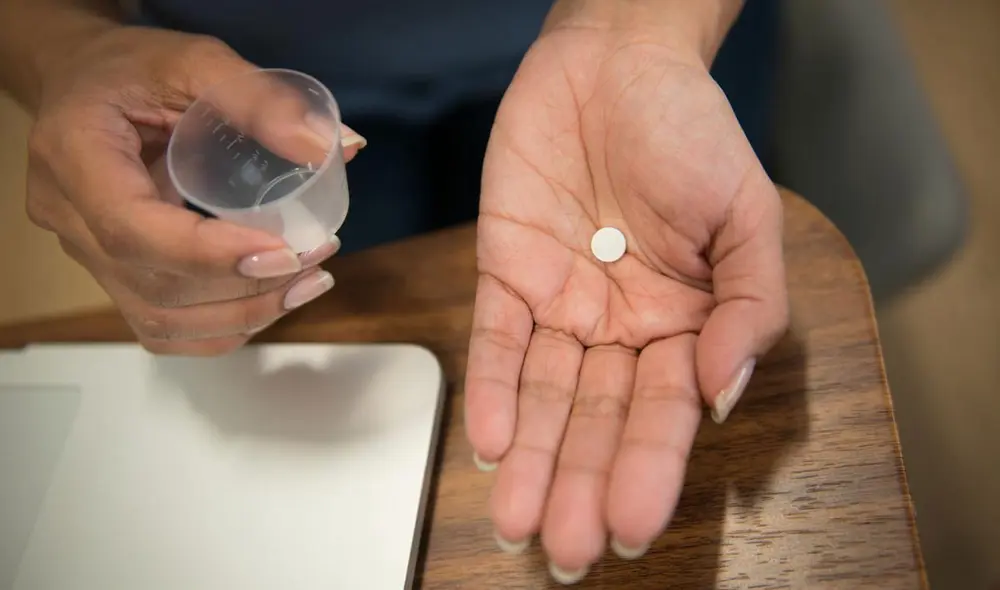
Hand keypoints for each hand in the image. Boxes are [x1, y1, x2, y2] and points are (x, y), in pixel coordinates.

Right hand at [25, 26, 365, 354]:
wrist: (85, 82)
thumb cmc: (131, 67)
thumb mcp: (193, 60)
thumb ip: (258, 99)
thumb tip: (330, 146)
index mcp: (75, 157)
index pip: (133, 232)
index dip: (211, 255)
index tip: (285, 252)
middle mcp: (70, 219)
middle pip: (155, 288)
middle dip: (247, 287)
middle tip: (316, 257)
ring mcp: (87, 255)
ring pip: (162, 322)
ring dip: (244, 314)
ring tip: (307, 282)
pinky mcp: (113, 274)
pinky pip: (164, 326)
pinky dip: (223, 325)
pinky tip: (272, 299)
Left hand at [464, 18, 788, 582]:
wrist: (617, 63)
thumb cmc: (691, 132)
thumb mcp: (748, 214)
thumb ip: (749, 306)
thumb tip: (722, 393)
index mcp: (683, 324)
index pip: (664, 412)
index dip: (649, 469)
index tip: (633, 525)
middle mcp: (619, 327)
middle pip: (598, 419)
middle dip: (582, 483)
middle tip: (567, 549)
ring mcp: (560, 303)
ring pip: (544, 395)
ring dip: (533, 458)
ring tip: (520, 520)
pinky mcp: (506, 272)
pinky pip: (498, 340)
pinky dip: (495, 389)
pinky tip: (492, 443)